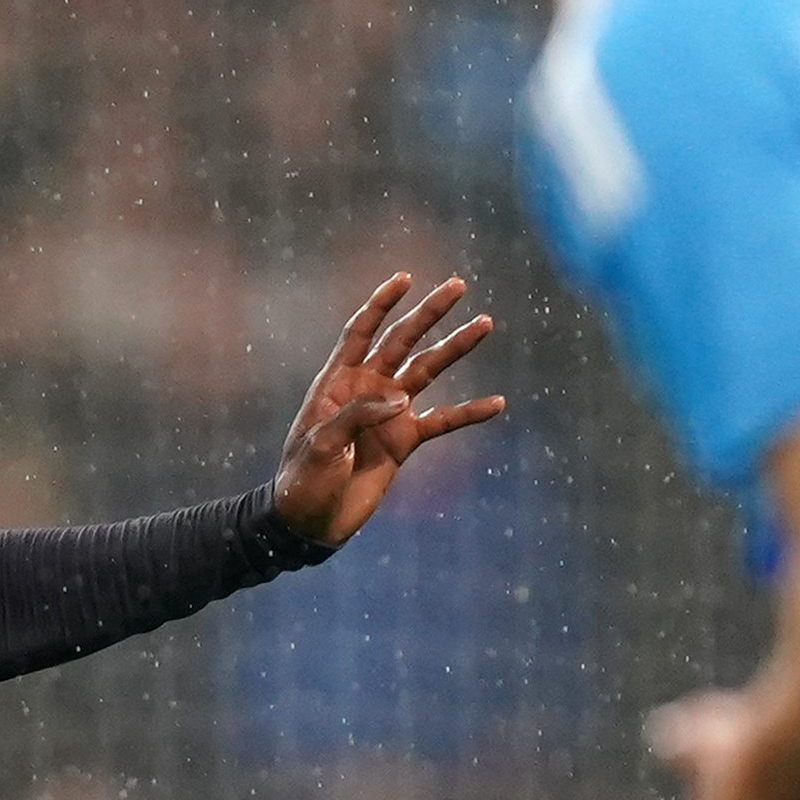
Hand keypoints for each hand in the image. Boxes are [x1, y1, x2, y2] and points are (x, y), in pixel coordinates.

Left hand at [267, 274, 507, 552]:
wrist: (310, 522)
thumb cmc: (302, 480)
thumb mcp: (320, 445)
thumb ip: (357, 416)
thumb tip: (402, 397)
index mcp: (336, 382)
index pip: (361, 332)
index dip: (381, 304)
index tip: (405, 278)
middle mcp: (366, 389)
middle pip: (402, 341)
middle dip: (428, 313)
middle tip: (458, 285)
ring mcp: (389, 413)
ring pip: (428, 371)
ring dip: (455, 348)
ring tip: (484, 323)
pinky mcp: (404, 441)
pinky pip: (443, 421)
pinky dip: (469, 413)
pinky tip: (496, 403)